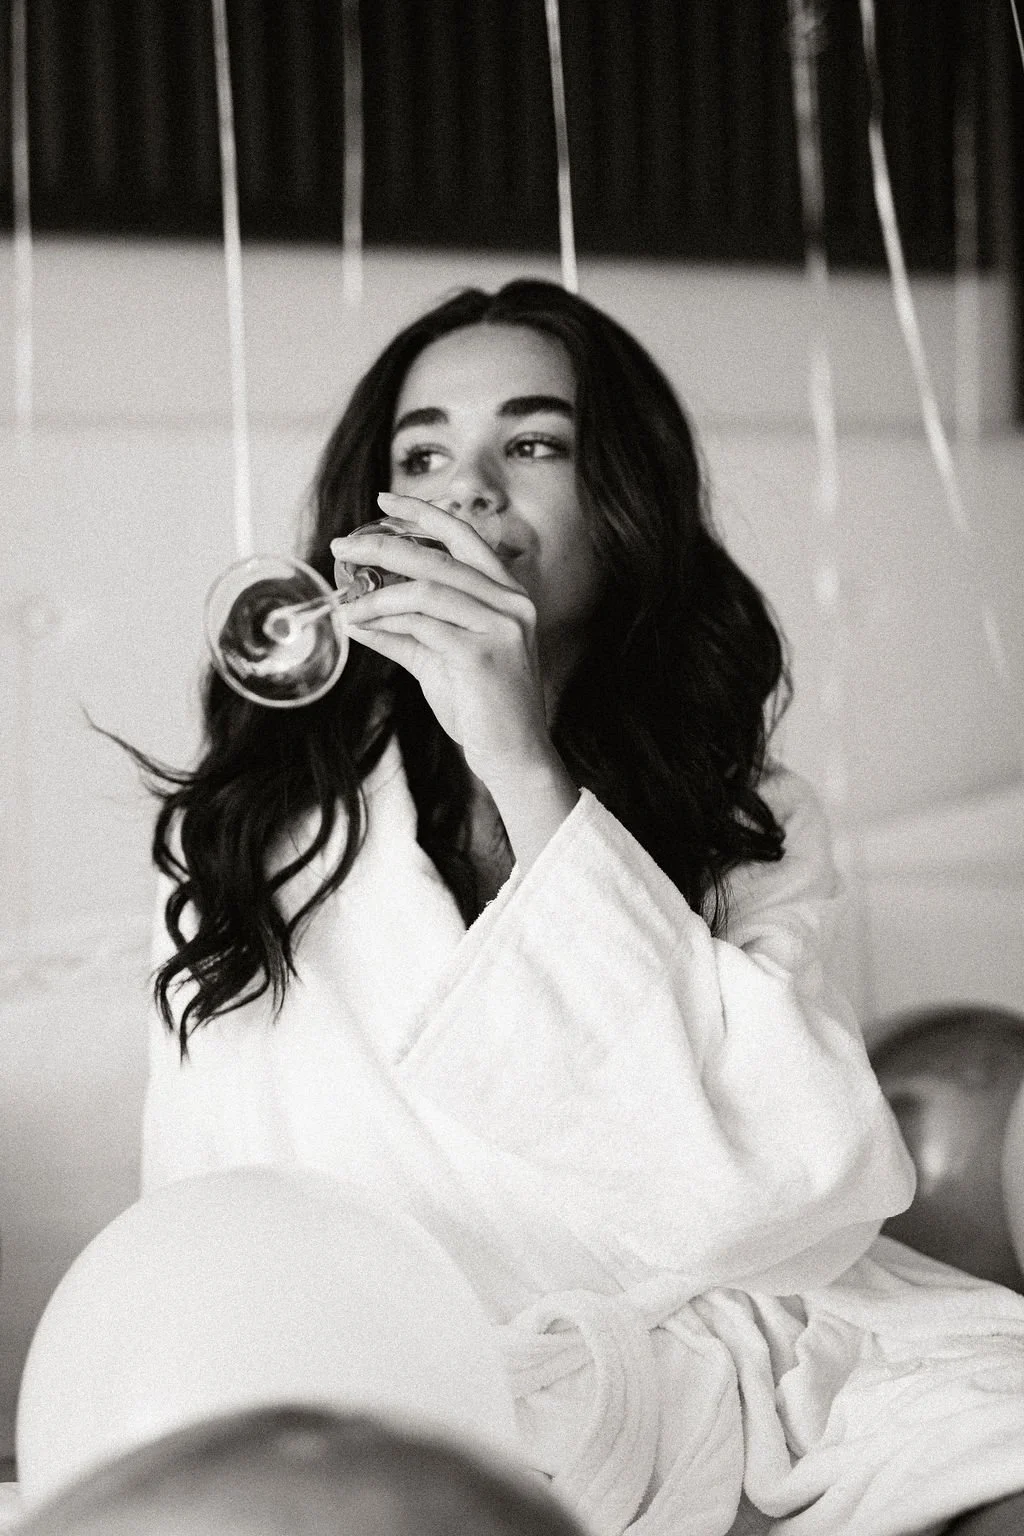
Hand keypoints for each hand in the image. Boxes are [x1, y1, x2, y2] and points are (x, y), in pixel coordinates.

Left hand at [333, 492, 555, 793]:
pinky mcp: (484, 655)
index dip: (424, 514)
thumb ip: (404, 633)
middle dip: (383, 546)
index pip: (465, 537)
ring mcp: (502, 628)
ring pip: (426, 591)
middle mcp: (511, 603)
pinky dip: (385, 623)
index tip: (384, 502)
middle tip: (342, 546)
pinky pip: (423, 626)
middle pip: (438, 558)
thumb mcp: (439, 660)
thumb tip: (357, 614)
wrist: (512, 756)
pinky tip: (361, 627)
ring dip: (376, 596)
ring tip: (345, 605)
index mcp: (508, 595)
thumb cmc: (481, 707)